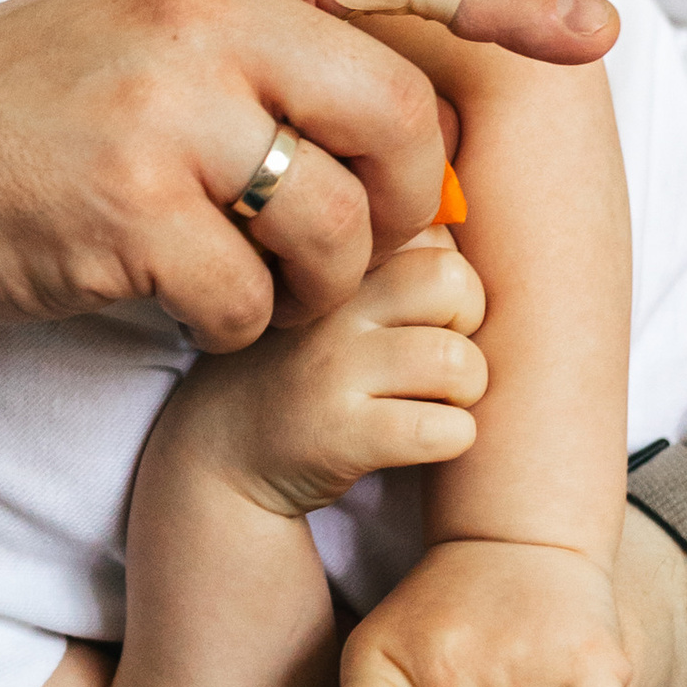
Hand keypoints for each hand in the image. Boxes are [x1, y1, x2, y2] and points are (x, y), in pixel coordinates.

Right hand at [0, 0, 614, 351]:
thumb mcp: (149, 15)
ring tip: (261, 281)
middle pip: (397, 119)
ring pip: (334, 222)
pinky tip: (182, 303)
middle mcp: (202, 12)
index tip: (593, 33)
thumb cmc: (31, 105)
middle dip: (406, 203)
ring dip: (319, 282)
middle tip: (367, 240)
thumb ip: (267, 27)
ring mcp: (165, 110)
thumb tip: (410, 92)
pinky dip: (235, 324)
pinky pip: (249, 297)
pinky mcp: (128, 209)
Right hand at [171, 236, 488, 516]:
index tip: (415, 314)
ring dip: (463, 391)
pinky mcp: (340, 434)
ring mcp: (332, 368)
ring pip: (458, 361)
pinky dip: (451, 439)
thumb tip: (462, 233)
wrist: (220, 453)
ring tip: (426, 402)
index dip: (444, 281)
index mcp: (333, 257)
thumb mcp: (328, 294)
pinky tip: (418, 441)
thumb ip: (389, 259)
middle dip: (467, 323)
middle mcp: (329, 302)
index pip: (435, 233)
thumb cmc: (301, 366)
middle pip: (454, 280)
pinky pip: (445, 431)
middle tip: (433, 356)